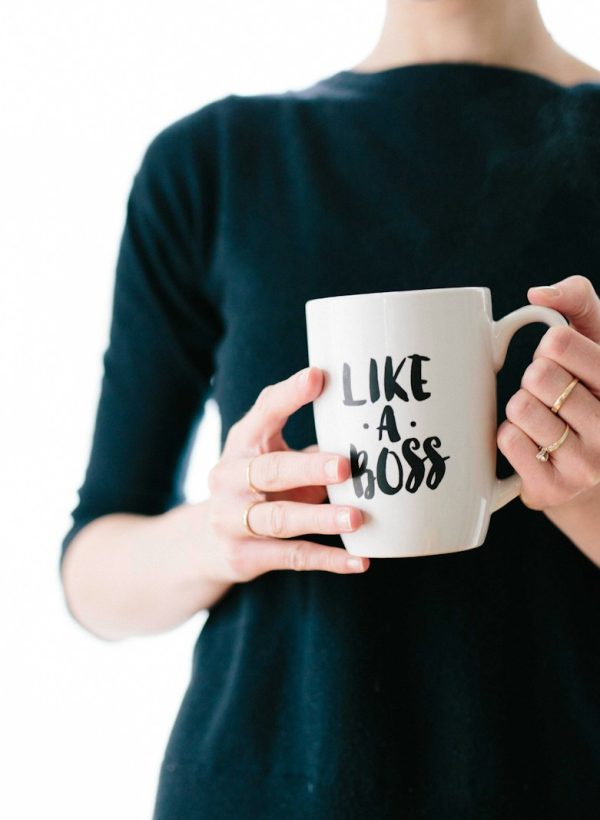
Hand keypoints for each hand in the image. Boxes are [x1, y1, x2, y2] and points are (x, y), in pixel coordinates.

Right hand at [203, 365, 368, 582]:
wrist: (207, 543)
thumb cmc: (259, 488)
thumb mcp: (273, 457)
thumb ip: (310, 446)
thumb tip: (371, 432)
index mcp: (242, 443)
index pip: (264, 413)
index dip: (289, 395)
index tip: (318, 377)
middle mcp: (229, 478)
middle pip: (270, 471)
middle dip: (308, 468)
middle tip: (345, 466)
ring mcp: (231, 520)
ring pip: (280, 519)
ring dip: (320, 518)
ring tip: (357, 518)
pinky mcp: (244, 556)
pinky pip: (292, 557)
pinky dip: (328, 560)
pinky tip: (360, 561)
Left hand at [497, 275, 599, 510]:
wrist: (588, 465)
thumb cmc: (586, 386)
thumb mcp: (595, 336)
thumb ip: (577, 299)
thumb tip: (538, 293)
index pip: (560, 343)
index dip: (549, 347)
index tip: (561, 360)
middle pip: (537, 376)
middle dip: (533, 377)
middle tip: (550, 393)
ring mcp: (588, 464)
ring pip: (521, 408)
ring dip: (520, 407)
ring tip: (542, 418)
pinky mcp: (554, 489)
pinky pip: (508, 441)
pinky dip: (508, 435)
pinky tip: (532, 442)